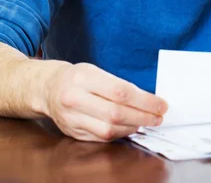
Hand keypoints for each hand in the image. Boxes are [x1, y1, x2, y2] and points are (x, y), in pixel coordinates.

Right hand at [44, 62, 167, 141]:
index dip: (144, 101)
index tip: (160, 104)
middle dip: (143, 116)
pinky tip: (130, 128)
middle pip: (116, 113)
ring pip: (109, 129)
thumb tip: (148, 99)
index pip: (120, 92)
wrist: (49, 88)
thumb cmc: (78, 78)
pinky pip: (101, 138)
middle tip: (158, 116)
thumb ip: (119, 85)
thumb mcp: (96, 71)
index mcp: (83, 78)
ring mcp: (72, 118)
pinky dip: (120, 134)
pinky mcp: (73, 133)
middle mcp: (74, 99)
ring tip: (147, 122)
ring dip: (133, 127)